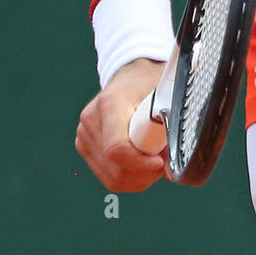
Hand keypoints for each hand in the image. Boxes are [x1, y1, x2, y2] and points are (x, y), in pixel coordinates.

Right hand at [75, 56, 167, 192]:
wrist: (130, 75)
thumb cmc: (149, 82)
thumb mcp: (166, 94)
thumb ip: (170, 127)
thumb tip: (171, 169)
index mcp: (110, 104)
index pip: (117, 148)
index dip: (141, 163)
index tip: (160, 162)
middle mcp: (90, 120)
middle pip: (116, 169)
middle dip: (145, 172)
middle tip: (163, 158)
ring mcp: (84, 136)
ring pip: (113, 179)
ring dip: (139, 177)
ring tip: (153, 157)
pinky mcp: (84, 147)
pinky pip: (109, 178)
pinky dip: (130, 177)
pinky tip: (141, 162)